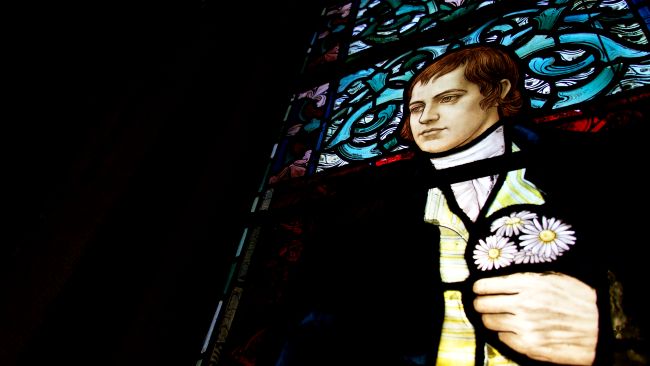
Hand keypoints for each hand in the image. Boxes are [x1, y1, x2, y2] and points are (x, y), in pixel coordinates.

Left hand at [473, 272, 597, 364]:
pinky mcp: (530, 346)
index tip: (477, 289)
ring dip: (490, 319)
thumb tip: (502, 282)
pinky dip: (504, 334)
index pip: (487, 285)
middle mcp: (523, 305)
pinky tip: (513, 330)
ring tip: (497, 317)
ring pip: (490, 323)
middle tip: (483, 304)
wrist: (602, 327)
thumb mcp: (553, 279)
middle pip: (483, 305)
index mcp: (528, 284)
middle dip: (480, 303)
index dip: (479, 287)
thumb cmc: (580, 300)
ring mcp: (525, 327)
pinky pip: (503, 339)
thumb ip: (526, 280)